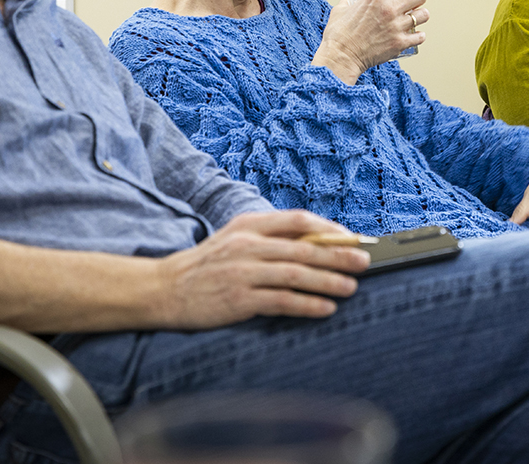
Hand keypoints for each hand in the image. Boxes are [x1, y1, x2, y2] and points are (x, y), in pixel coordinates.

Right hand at [157, 210, 370, 328]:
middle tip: (364, 261)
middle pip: (303, 248)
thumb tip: (318, 238)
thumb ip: (271, 235)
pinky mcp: (238, 300)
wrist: (164, 289)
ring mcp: (243, 273)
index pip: (298, 219)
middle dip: (339, 254)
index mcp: (249, 225)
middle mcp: (247, 245)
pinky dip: (307, 304)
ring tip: (351, 287)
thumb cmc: (207, 264)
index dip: (329, 228)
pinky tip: (325, 308)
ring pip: (296, 274)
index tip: (352, 238)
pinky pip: (281, 301)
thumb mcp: (236, 237)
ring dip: (328, 281)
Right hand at [313, 0, 428, 84]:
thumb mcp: (340, 10)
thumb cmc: (338, 35)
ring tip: (414, 18)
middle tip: (415, 2)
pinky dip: (418, 35)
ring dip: (420, 16)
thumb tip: (348, 0)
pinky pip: (421, 36)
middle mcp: (389, 9)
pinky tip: (413, 35)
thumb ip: (347, 2)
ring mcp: (397, 27)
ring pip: (424, 15)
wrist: (341, 57)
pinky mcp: (400, 43)